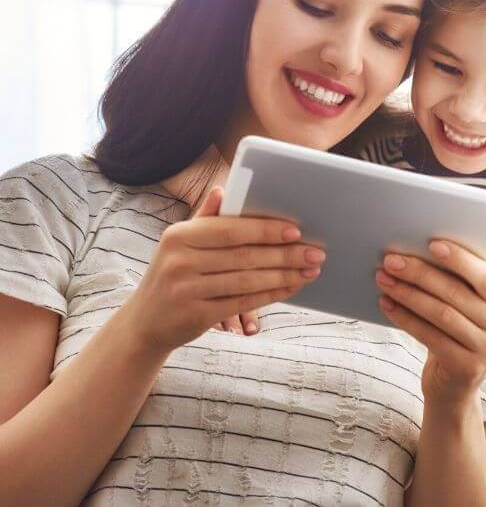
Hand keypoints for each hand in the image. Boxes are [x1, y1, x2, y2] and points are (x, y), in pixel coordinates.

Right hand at [119, 186, 325, 354]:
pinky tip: (291, 287)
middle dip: (285, 254)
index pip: (231, 229)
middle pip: (244, 255)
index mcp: (180, 236)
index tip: (297, 230)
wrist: (144, 322)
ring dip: (284, 275)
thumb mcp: (180, 243)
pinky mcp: (196, 316)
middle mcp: (181, 261)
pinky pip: (243, 303)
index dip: (266, 229)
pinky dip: (271, 294)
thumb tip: (222, 189)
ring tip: (310, 270)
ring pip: (247, 280)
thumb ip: (205, 218)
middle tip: (315, 252)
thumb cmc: (172, 275)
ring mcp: (187, 290)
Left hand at [375, 242, 485, 407]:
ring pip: (440, 313)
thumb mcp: (472, 304)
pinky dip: (405, 318)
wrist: (455, 387)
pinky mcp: (466, 369)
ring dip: (407, 294)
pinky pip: (430, 336)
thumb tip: (479, 241)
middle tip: (391, 260)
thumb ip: (475, 275)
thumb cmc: (460, 333)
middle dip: (420, 273)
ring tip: (383, 279)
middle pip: (457, 293)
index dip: (461, 259)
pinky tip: (387, 304)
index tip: (431, 244)